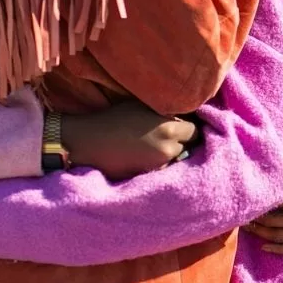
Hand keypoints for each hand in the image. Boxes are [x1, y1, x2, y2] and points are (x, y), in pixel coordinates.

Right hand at [61, 101, 197, 180]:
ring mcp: (159, 165)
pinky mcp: (149, 176)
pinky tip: (147, 156)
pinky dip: (160, 164)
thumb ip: (165, 111)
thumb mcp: (141, 106)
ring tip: (155, 146)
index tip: (182, 125)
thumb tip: (183, 113)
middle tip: (169, 136)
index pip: (195, 130)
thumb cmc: (112, 119)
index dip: (188, 127)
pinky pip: (164, 169)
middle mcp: (168, 148)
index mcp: (168, 127)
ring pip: (177, 159)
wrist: (87, 143)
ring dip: (171, 153)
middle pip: (189, 146)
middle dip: (182, 141)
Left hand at [245, 164, 282, 254]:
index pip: (273, 202)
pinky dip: (276, 249)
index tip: (246, 198)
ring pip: (278, 236)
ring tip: (246, 228)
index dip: (258, 201)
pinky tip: (265, 246)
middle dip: (254, 218)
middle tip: (239, 215)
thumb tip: (281, 175)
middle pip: (271, 221)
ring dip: (260, 233)